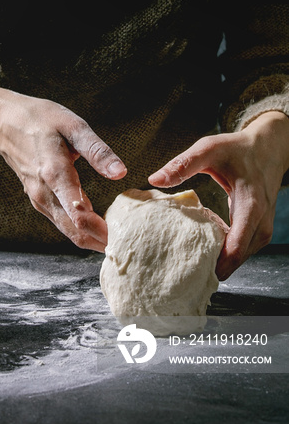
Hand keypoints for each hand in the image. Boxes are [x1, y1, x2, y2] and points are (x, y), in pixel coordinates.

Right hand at [0, 71, 126, 250]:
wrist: (2, 123)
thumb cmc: (40, 120)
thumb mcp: (72, 125)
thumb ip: (97, 151)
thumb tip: (120, 172)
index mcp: (55, 174)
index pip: (79, 214)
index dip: (102, 230)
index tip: (125, 237)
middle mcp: (45, 194)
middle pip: (75, 231)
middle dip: (102, 242)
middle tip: (130, 246)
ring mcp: (39, 200)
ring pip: (69, 231)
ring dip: (93, 240)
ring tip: (121, 241)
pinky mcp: (39, 201)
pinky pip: (63, 224)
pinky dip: (81, 232)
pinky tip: (100, 231)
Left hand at [148, 111, 288, 279]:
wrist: (268, 148)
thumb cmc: (238, 148)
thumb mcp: (209, 149)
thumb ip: (182, 164)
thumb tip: (154, 179)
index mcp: (251, 206)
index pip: (235, 248)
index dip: (215, 264)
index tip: (189, 272)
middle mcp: (261, 222)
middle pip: (238, 259)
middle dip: (213, 269)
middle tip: (181, 275)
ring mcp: (262, 229)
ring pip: (242, 258)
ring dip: (219, 264)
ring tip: (189, 269)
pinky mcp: (259, 230)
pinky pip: (243, 250)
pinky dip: (226, 255)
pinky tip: (204, 255)